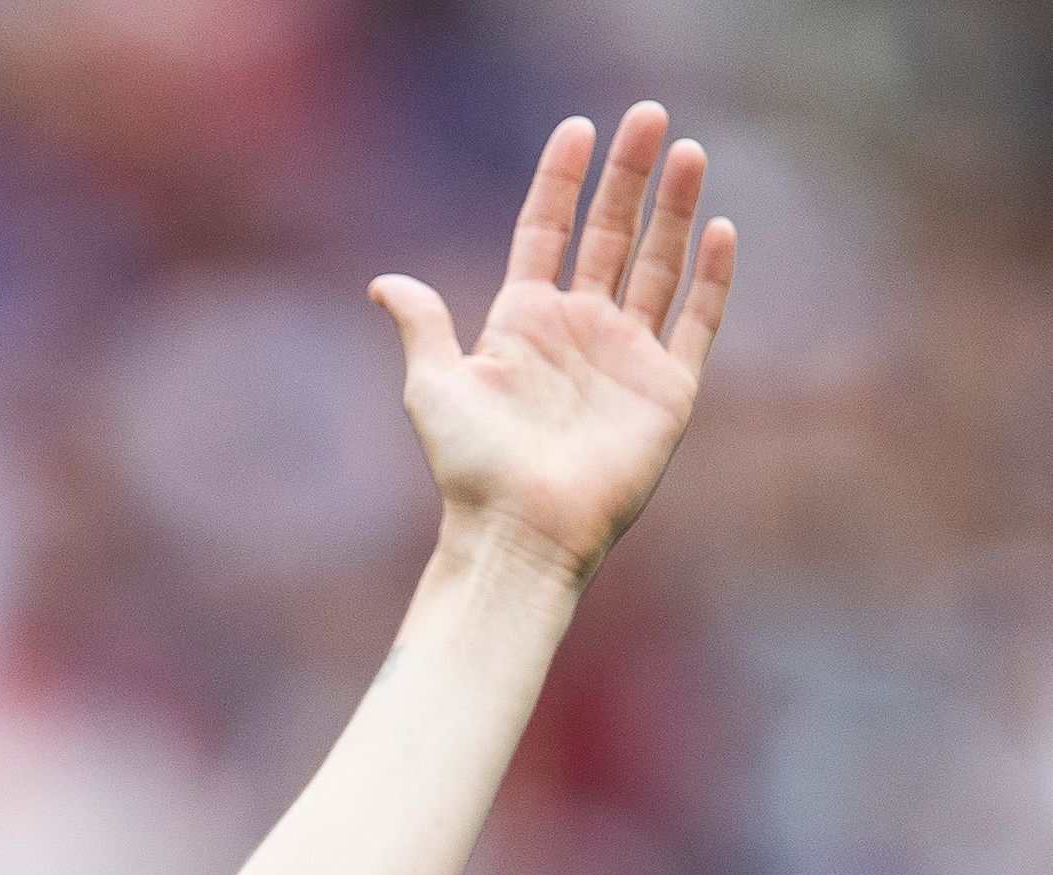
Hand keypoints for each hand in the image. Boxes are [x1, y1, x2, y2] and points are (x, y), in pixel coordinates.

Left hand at [372, 103, 736, 585]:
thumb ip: (421, 327)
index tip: (576, 128)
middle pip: (610, 233)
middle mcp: (578, 330)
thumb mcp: (434, 386)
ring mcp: (626, 355)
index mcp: (522, 322)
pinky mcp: (667, 388)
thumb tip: (384, 283)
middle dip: (629, 175)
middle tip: (649, 114)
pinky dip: (710, 276)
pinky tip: (719, 228)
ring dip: (674, 208)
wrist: (520, 530)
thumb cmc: (470, 467)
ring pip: (658, 263)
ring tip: (688, 150)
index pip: (545, 231)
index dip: (561, 181)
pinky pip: (696, 320)